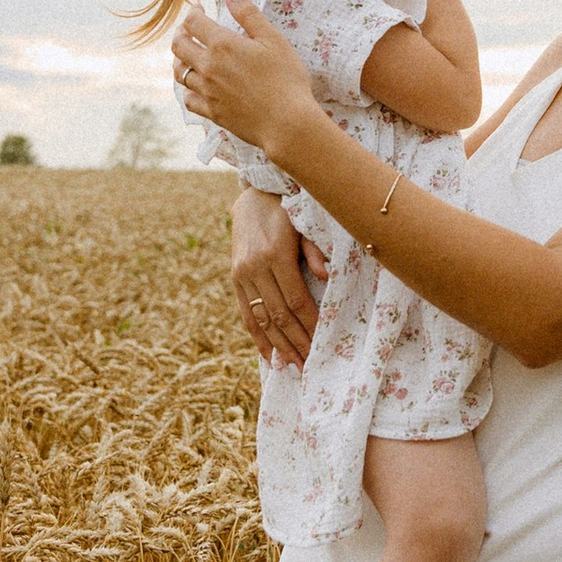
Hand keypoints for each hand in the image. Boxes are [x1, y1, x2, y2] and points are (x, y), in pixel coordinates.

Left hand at [173, 0, 321, 159]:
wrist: (287, 123)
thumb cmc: (286, 79)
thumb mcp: (274, 40)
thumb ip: (250, 15)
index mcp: (223, 44)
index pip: (194, 22)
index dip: (194, 12)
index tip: (200, 10)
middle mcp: (208, 66)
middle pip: (179, 45)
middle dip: (181, 33)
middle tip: (188, 30)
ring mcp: (207, 91)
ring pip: (180, 72)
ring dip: (180, 60)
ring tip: (189, 56)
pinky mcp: (211, 112)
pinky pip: (188, 98)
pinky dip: (188, 89)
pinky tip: (195, 86)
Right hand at [231, 191, 318, 364]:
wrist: (254, 197)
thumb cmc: (288, 211)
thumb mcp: (305, 224)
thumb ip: (314, 251)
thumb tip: (327, 277)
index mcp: (276, 254)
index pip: (296, 299)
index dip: (309, 323)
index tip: (322, 342)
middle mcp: (256, 267)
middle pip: (278, 314)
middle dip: (296, 341)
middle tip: (310, 364)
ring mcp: (242, 274)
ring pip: (260, 318)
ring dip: (277, 345)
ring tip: (292, 365)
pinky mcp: (235, 278)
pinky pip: (245, 312)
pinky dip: (256, 335)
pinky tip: (267, 353)